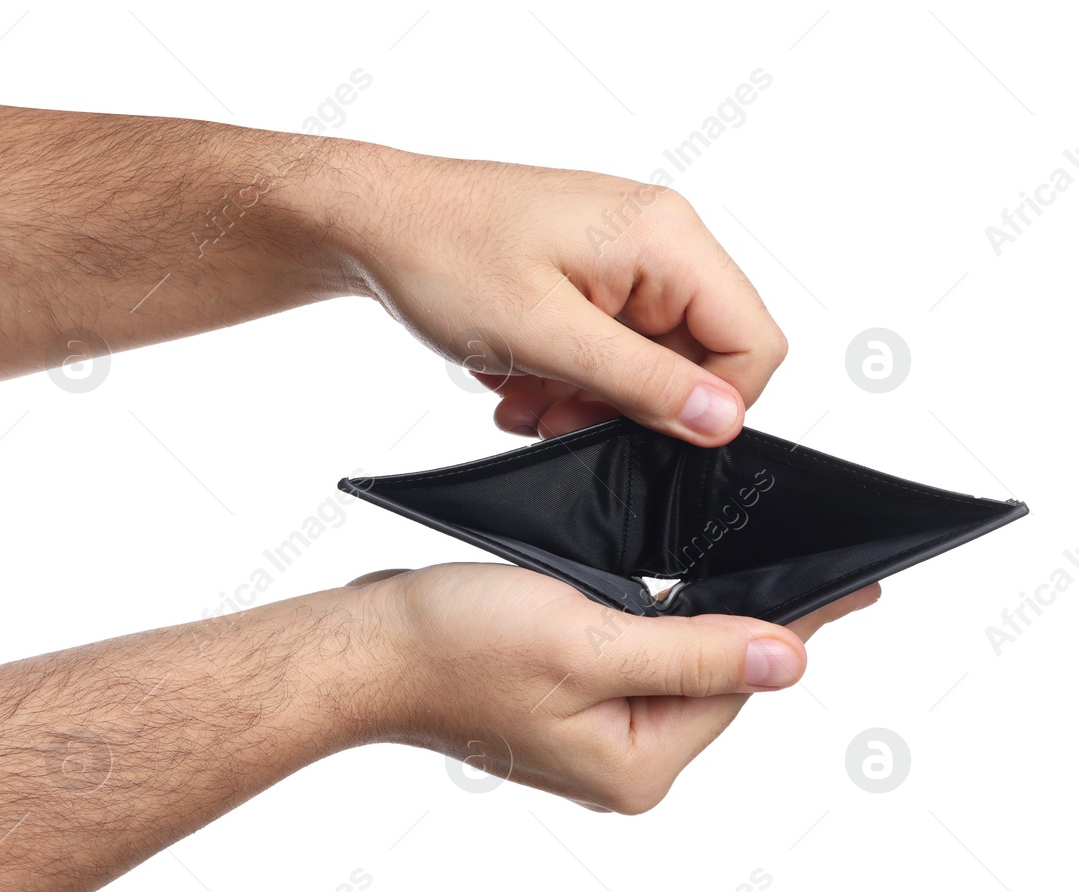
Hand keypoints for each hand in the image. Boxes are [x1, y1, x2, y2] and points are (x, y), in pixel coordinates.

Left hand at [346, 156, 786, 445]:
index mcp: (667, 239)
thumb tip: (724, 420)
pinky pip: (606, 347)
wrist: (375, 223)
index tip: (639, 433)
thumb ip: (641, 381)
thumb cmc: (445, 255)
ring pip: (644, 363)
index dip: (709, 405)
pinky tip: (515, 377)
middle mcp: (658, 241)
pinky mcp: (591, 277)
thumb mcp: (545, 335)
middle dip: (626, 405)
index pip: (751, 342)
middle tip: (554, 416)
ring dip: (586, 398)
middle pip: (695, 359)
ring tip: (522, 397)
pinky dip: (564, 375)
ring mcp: (623, 259)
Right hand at [348, 564, 877, 812]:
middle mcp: (619, 765)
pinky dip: (658, 621)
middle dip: (752, 619)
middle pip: (713, 681)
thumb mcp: (588, 642)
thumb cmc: (456, 645)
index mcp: (634, 766)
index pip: (738, 686)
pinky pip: (635, 662)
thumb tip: (790, 661)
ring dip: (706, 615)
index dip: (795, 626)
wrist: (367, 649)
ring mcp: (591, 739)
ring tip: (758, 562)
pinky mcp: (566, 706)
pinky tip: (678, 583)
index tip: (860, 584)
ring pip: (675, 667)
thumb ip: (693, 653)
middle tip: (816, 560)